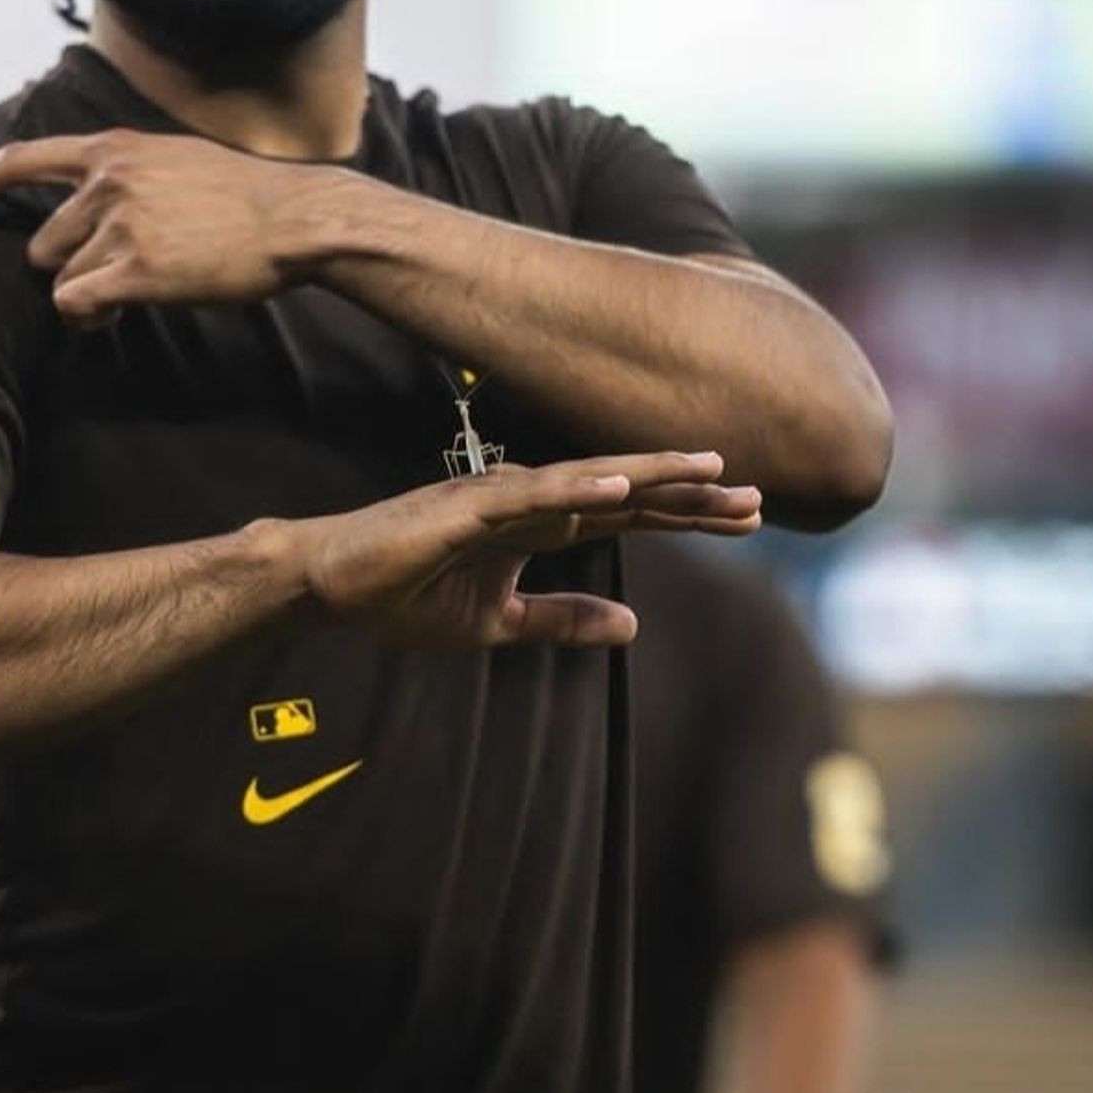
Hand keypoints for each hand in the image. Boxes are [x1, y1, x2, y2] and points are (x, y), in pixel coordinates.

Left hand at [0, 129, 336, 324]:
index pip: (18, 161)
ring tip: (143, 286)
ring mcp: (120, 222)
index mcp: (113, 149)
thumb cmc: (244, 199)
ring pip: (60, 281)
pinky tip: (128, 309)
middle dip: (71, 269)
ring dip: (89, 296)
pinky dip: (93, 317)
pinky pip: (77, 305)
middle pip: (43, 246)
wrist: (295, 219)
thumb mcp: (174, 160)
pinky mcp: (136, 266)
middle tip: (122, 277)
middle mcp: (108, 180)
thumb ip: (123, 173)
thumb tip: (89, 202)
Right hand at [291, 451, 760, 650]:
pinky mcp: (466, 509)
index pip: (628, 517)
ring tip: (709, 468)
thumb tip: (633, 624)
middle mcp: (530, 501)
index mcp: (540, 527)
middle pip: (625, 494)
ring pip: (589, 482)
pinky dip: (576, 487)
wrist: (336, 586)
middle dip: (690, 494)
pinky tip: (619, 485)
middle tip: (756, 497)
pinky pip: (530, 497)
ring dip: (649, 474)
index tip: (748, 518)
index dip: (687, 515)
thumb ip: (563, 619)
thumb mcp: (499, 622)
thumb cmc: (407, 596)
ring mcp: (500, 499)